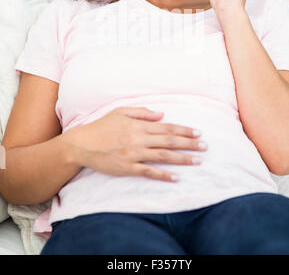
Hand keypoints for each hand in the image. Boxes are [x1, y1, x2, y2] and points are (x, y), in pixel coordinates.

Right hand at [63, 106, 206, 181]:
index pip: (167, 127)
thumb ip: (142, 112)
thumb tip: (162, 114)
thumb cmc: (101, 126)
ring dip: (182, 158)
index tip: (198, 133)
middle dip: (189, 143)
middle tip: (205, 146)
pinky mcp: (127, 168)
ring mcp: (134, 154)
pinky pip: (149, 172)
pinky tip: (176, 177)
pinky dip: (164, 175)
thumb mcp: (120, 111)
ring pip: (163, 156)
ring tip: (198, 160)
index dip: (184, 130)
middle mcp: (139, 139)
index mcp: (138, 125)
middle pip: (169, 141)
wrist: (81, 144)